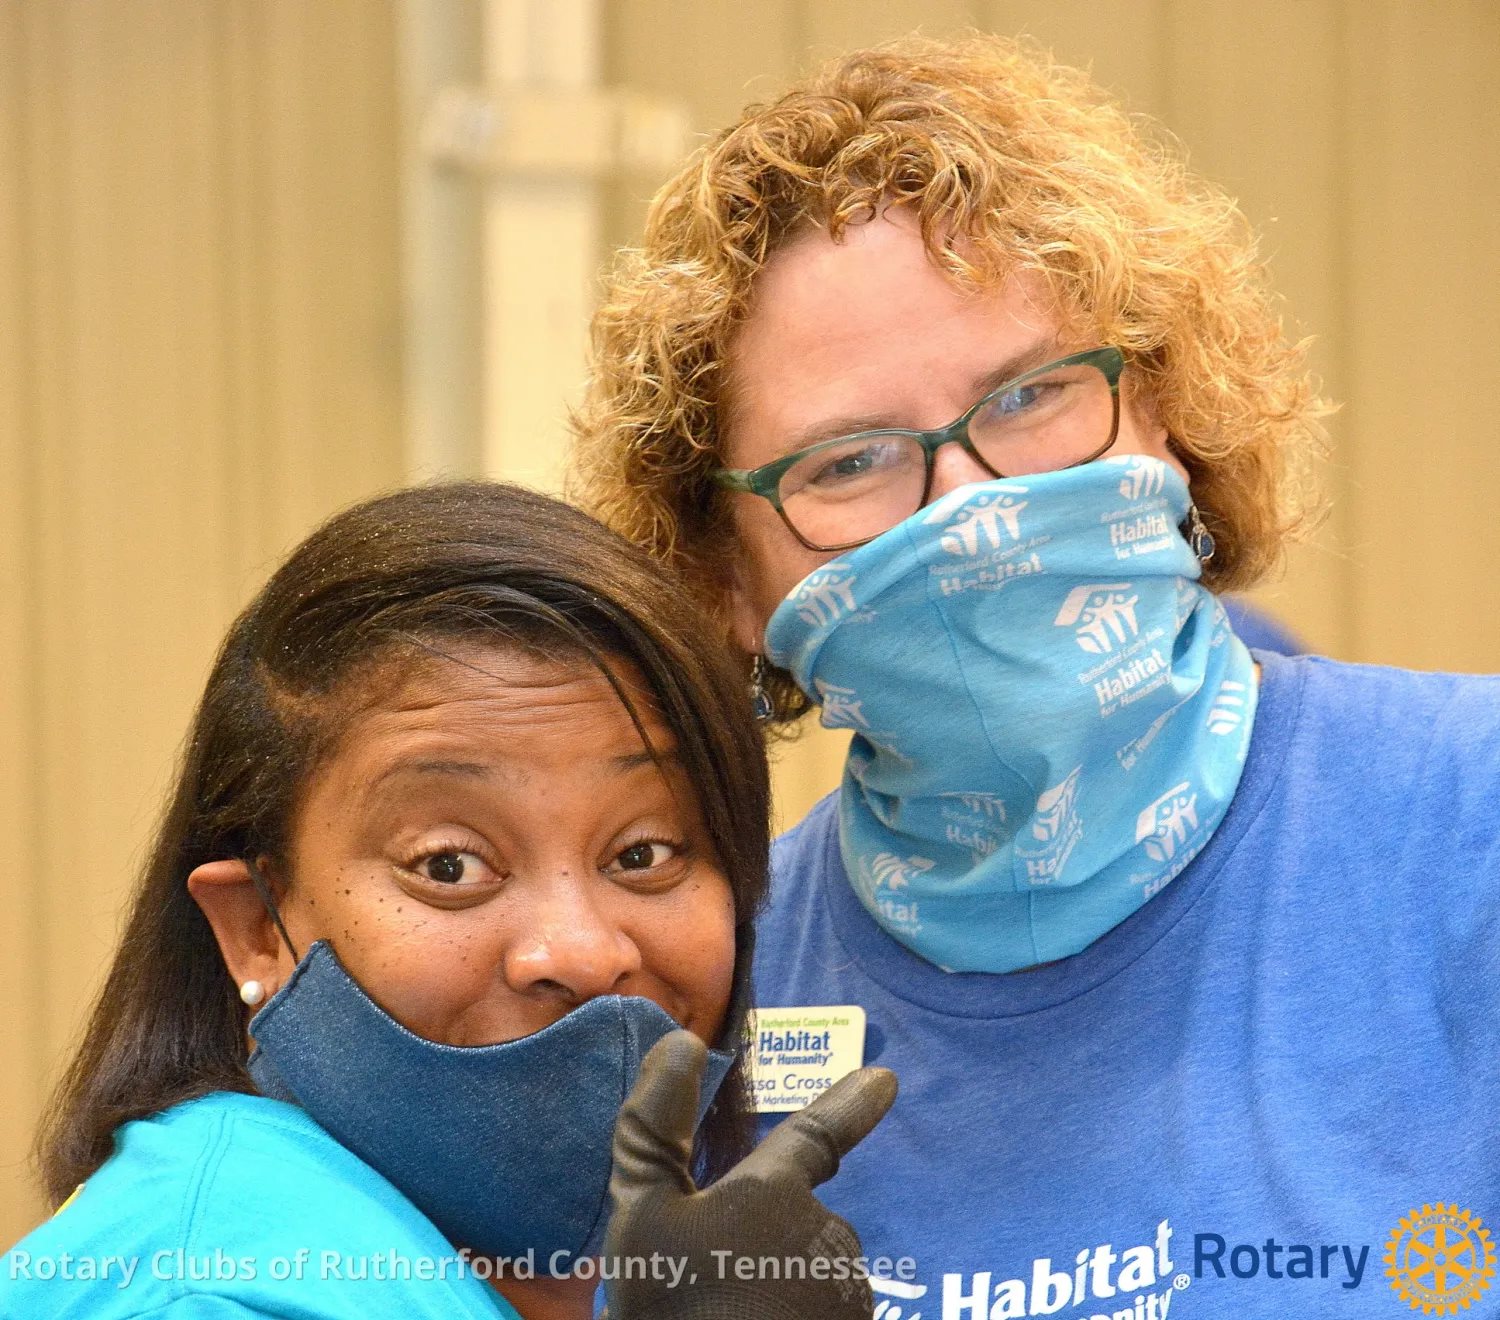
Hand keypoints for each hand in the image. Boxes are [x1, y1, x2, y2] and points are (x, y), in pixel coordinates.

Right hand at [604, 1030, 896, 1319]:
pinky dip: (797, 1317)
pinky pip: (826, 1312)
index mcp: (775, 1192)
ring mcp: (847, 1293)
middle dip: (769, 1236)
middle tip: (712, 1280)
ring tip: (727, 1313)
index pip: (817, 1132)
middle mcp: (827, 1234)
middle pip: (802, 1218)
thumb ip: (655, 1126)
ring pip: (816, 1271)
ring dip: (782, 1283)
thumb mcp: (640, 1214)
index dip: (852, 1103)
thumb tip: (681, 1042)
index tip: (886, 1080)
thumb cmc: (673, 1309)